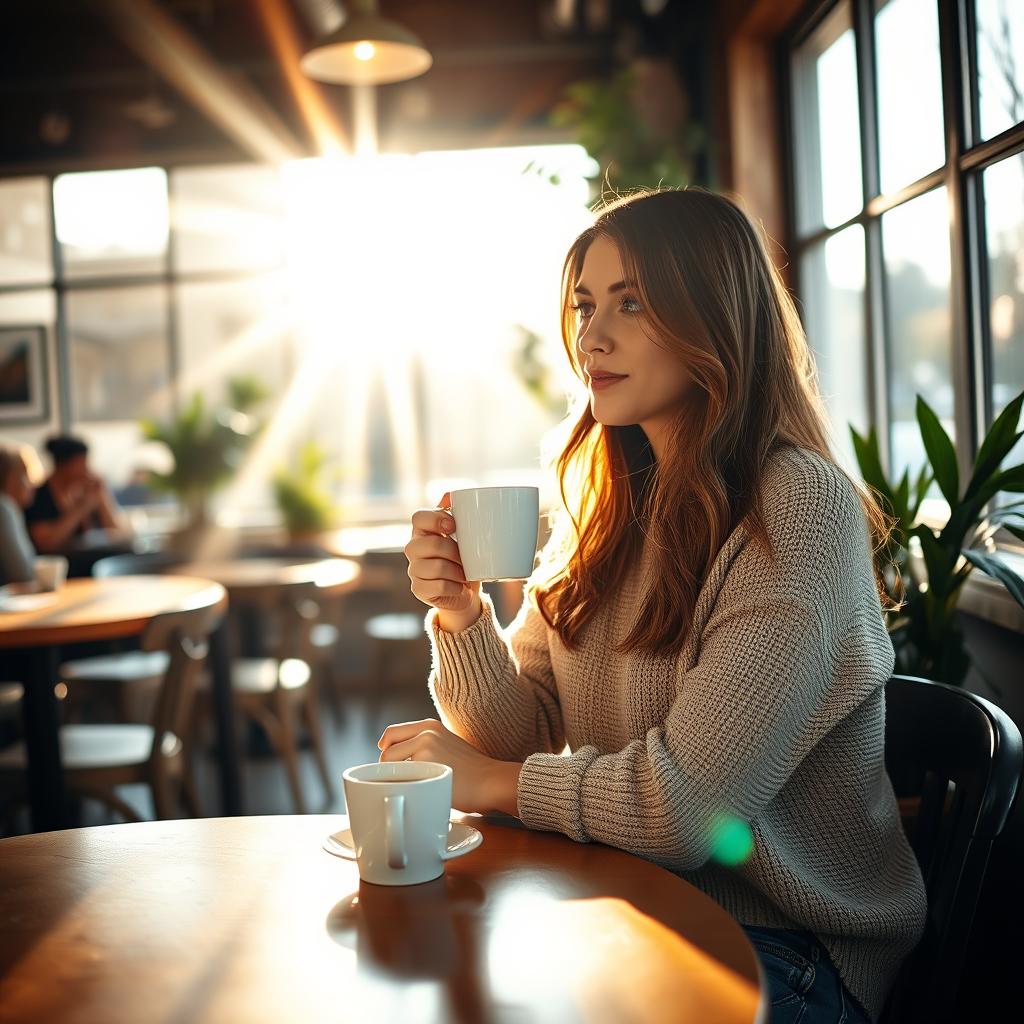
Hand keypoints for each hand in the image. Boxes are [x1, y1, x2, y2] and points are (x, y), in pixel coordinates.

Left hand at [378, 718, 521, 814]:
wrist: (491, 781)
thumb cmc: (471, 771)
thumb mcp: (447, 745)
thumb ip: (425, 745)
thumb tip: (400, 758)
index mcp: (429, 725)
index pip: (392, 733)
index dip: (386, 750)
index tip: (388, 763)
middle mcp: (425, 732)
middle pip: (386, 748)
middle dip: (385, 765)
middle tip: (396, 780)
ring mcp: (425, 748)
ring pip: (389, 764)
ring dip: (393, 777)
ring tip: (408, 788)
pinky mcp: (426, 766)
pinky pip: (400, 778)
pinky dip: (401, 787)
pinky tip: (414, 794)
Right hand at [405, 492, 481, 630]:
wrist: (465, 590)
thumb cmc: (465, 557)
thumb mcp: (466, 533)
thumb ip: (459, 511)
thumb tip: (450, 495)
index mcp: (423, 530)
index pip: (418, 517)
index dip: (436, 519)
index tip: (454, 526)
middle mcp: (414, 548)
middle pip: (431, 544)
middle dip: (454, 552)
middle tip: (466, 558)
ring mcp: (414, 569)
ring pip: (437, 567)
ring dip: (457, 571)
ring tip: (465, 574)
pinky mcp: (418, 589)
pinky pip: (438, 586)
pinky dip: (454, 587)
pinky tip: (459, 586)